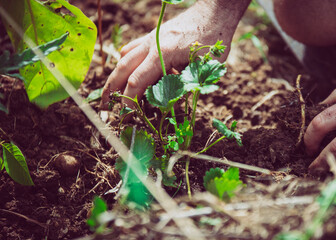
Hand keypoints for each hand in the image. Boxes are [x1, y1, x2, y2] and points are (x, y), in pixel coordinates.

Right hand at [101, 0, 249, 107]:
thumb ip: (184, 83)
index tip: (127, 114)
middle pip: (123, 69)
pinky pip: (132, 48)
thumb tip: (168, 101)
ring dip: (115, 76)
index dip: (129, 100)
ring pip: (125, 58)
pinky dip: (125, 62)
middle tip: (103, 106)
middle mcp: (152, 45)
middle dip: (111, 89)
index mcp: (163, 54)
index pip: (137, 81)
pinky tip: (125, 70)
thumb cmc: (213, 39)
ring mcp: (151, 38)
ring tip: (110, 92)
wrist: (214, 12)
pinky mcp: (153, 35)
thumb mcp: (203, 66)